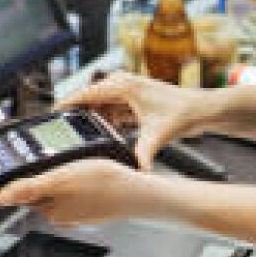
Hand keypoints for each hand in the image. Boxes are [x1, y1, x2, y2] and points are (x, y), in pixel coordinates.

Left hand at [0, 157, 174, 225]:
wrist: (139, 190)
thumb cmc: (105, 184)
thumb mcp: (60, 179)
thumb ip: (29, 188)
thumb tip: (0, 198)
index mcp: (50, 210)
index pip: (24, 192)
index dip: (21, 175)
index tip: (24, 163)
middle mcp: (62, 213)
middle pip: (39, 189)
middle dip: (42, 174)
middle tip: (55, 158)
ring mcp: (78, 209)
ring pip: (58, 187)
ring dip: (60, 174)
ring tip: (73, 162)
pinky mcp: (91, 203)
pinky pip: (76, 187)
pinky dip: (77, 177)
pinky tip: (86, 169)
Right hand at [63, 72, 211, 171]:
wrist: (202, 109)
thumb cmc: (184, 112)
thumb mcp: (158, 135)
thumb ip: (143, 154)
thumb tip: (136, 171)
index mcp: (124, 86)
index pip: (87, 92)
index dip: (68, 102)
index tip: (53, 111)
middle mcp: (123, 84)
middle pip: (91, 99)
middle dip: (78, 114)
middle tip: (64, 131)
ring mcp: (128, 91)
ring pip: (102, 105)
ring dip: (94, 119)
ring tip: (81, 135)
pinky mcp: (134, 100)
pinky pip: (112, 109)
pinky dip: (107, 120)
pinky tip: (104, 134)